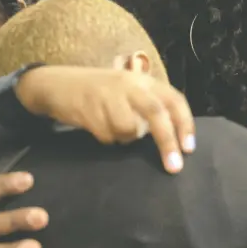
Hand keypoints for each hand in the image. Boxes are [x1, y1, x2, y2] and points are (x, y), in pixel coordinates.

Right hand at [15, 66, 195, 173]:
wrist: (57, 84)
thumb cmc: (100, 91)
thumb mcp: (128, 91)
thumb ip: (149, 109)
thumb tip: (172, 138)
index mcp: (144, 80)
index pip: (173, 99)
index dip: (185, 123)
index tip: (189, 148)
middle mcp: (130, 84)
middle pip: (157, 113)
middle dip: (167, 141)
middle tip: (174, 167)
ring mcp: (109, 95)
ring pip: (129, 129)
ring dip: (124, 137)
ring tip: (111, 125)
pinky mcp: (90, 107)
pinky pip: (108, 135)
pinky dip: (106, 138)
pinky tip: (96, 124)